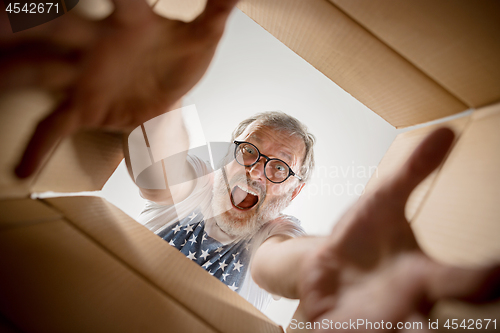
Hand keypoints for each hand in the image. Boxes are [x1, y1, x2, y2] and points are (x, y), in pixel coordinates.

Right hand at [0, 0, 237, 177]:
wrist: (168, 90)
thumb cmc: (178, 58)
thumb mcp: (201, 38)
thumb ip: (216, 11)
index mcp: (131, 23)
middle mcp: (98, 44)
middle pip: (61, 28)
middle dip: (37, 20)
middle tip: (3, 11)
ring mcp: (85, 76)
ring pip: (42, 70)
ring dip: (15, 71)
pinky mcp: (81, 107)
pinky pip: (53, 126)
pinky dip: (36, 147)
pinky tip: (20, 171)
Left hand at [298, 128, 499, 330]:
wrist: (324, 264)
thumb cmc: (363, 236)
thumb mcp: (384, 200)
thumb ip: (414, 172)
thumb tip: (446, 130)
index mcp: (422, 276)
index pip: (463, 281)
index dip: (483, 279)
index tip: (498, 273)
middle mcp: (404, 305)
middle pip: (425, 320)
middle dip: (426, 323)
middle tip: (422, 322)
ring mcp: (372, 322)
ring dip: (384, 331)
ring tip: (380, 326)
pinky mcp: (341, 328)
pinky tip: (323, 330)